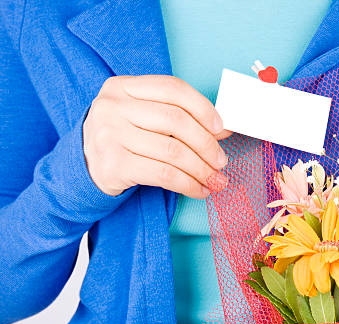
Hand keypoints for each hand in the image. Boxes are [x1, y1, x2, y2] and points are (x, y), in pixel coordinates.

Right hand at [83, 75, 232, 198]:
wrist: (83, 168)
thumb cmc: (123, 140)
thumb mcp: (144, 119)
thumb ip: (180, 117)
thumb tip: (224, 128)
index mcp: (122, 86)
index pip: (173, 89)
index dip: (203, 108)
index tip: (221, 129)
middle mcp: (113, 106)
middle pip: (176, 120)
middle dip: (206, 144)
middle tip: (221, 161)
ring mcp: (110, 135)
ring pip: (173, 151)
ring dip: (201, 169)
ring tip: (215, 180)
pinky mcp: (114, 164)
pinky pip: (163, 174)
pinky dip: (188, 184)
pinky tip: (199, 190)